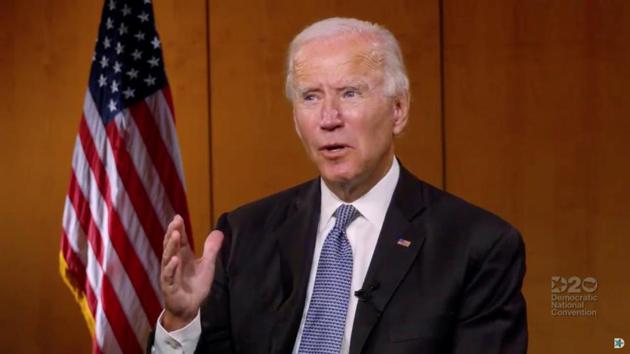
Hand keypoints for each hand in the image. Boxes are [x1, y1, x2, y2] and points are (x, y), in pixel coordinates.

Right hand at [159, 215, 223, 330]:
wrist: (190, 308)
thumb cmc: (195, 286)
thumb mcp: (207, 265)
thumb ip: (211, 249)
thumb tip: (219, 231)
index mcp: (182, 256)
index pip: (179, 240)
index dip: (178, 229)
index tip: (178, 217)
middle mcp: (174, 263)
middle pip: (171, 245)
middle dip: (172, 233)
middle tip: (175, 222)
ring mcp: (170, 274)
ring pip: (167, 258)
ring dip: (170, 246)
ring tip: (174, 235)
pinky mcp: (170, 287)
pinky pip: (169, 276)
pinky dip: (172, 268)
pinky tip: (175, 259)